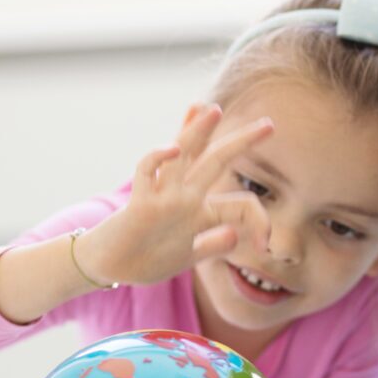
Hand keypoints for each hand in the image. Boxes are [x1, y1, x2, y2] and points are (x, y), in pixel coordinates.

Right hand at [75, 104, 273, 285]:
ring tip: (214, 109)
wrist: (108, 267)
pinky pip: (147, 173)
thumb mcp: (187, 256)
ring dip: (198, 132)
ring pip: (185, 157)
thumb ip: (212, 244)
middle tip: (270, 123)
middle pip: (217, 161)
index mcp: (200, 210)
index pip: (238, 202)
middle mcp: (185, 197)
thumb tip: (234, 235)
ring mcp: (164, 197)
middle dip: (242, 142)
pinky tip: (173, 148)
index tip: (265, 247)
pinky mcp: (141, 203)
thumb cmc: (145, 261)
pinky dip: (157, 159)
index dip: (259, 223)